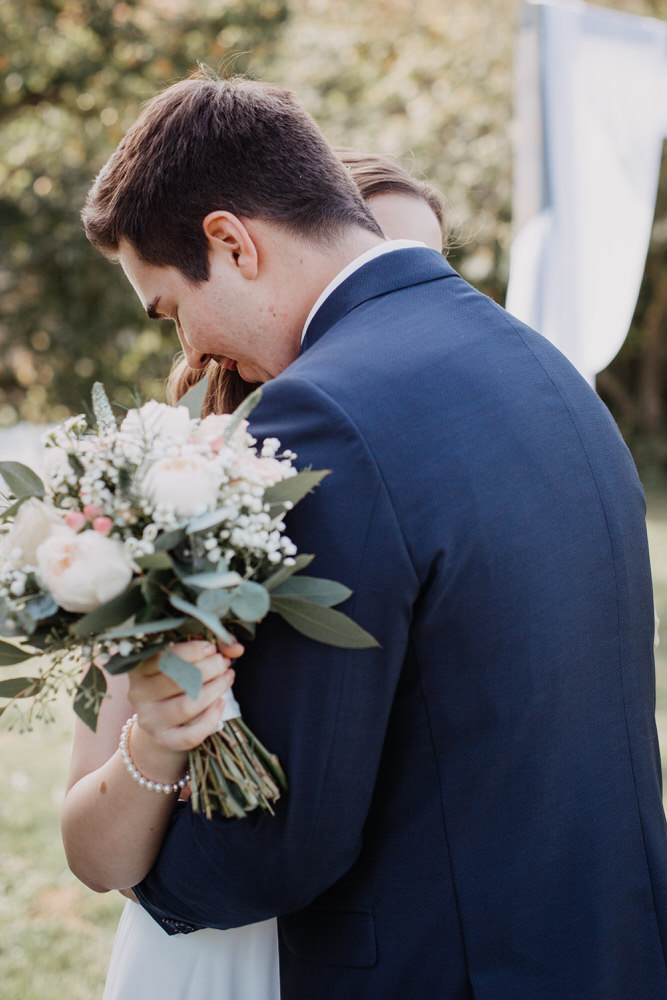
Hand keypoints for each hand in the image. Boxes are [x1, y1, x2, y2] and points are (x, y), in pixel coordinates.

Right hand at [126, 640, 242, 779]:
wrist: (164, 719)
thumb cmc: (178, 679)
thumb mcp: (188, 660)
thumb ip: (211, 650)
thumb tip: (236, 648)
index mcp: (139, 668)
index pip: (162, 657)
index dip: (191, 651)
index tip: (211, 648)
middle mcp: (138, 693)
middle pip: (176, 680)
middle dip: (208, 668)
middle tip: (224, 663)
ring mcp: (150, 719)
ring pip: (186, 706)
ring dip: (214, 690)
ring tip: (227, 678)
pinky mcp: (163, 739)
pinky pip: (190, 735)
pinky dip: (210, 719)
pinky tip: (221, 703)